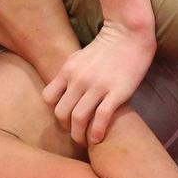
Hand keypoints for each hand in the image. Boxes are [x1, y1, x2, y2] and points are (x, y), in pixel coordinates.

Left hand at [42, 21, 154, 145]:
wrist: (128, 34)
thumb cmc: (105, 47)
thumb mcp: (78, 58)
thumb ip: (69, 74)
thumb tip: (63, 92)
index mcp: (67, 71)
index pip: (48, 97)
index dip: (54, 111)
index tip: (64, 118)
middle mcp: (79, 79)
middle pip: (61, 112)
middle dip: (66, 128)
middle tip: (75, 134)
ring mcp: (97, 86)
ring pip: (79, 118)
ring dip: (80, 135)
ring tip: (85, 142)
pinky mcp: (117, 92)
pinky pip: (101, 117)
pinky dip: (97, 132)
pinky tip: (98, 139)